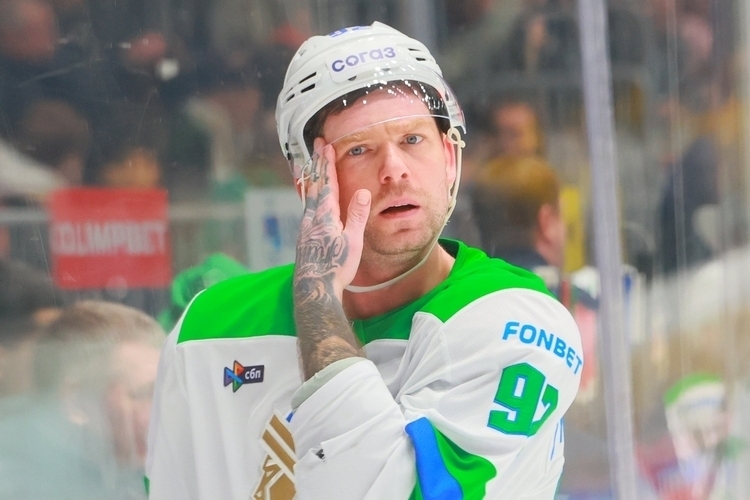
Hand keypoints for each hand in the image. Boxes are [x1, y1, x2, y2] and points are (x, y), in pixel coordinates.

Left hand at [295, 138, 370, 299]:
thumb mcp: (352, 241)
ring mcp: (305, 227)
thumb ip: (356, 215)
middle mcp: (311, 218)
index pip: (326, 183)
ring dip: (310, 178)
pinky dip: (307, 196)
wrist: (314, 288)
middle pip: (314, 185)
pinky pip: (305, 208)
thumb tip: (362, 191)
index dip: (326, 163)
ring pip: (307, 196)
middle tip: (316, 146)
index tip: (326, 145)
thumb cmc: (336, 266)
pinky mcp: (303, 237)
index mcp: (325, 216)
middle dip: (316, 164)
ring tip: (309, 166)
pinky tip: (308, 200)